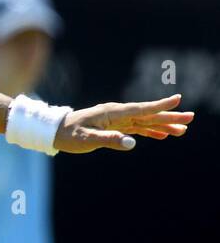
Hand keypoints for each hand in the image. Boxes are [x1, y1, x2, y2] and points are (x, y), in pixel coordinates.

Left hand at [55, 93, 192, 153]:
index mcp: (111, 113)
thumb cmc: (68, 135)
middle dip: (168, 116)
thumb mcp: (86, 139)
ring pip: (145, 122)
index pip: (140, 109)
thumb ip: (109, 140)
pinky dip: (150, 131)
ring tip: (182, 130)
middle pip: (147, 115)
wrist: (53, 132)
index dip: (159, 105)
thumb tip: (132, 143)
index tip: (177, 100)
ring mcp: (117, 120)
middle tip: (190, 118)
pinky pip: (137, 128)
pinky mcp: (115, 127)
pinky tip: (163, 136)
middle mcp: (117, 114)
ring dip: (163, 125)